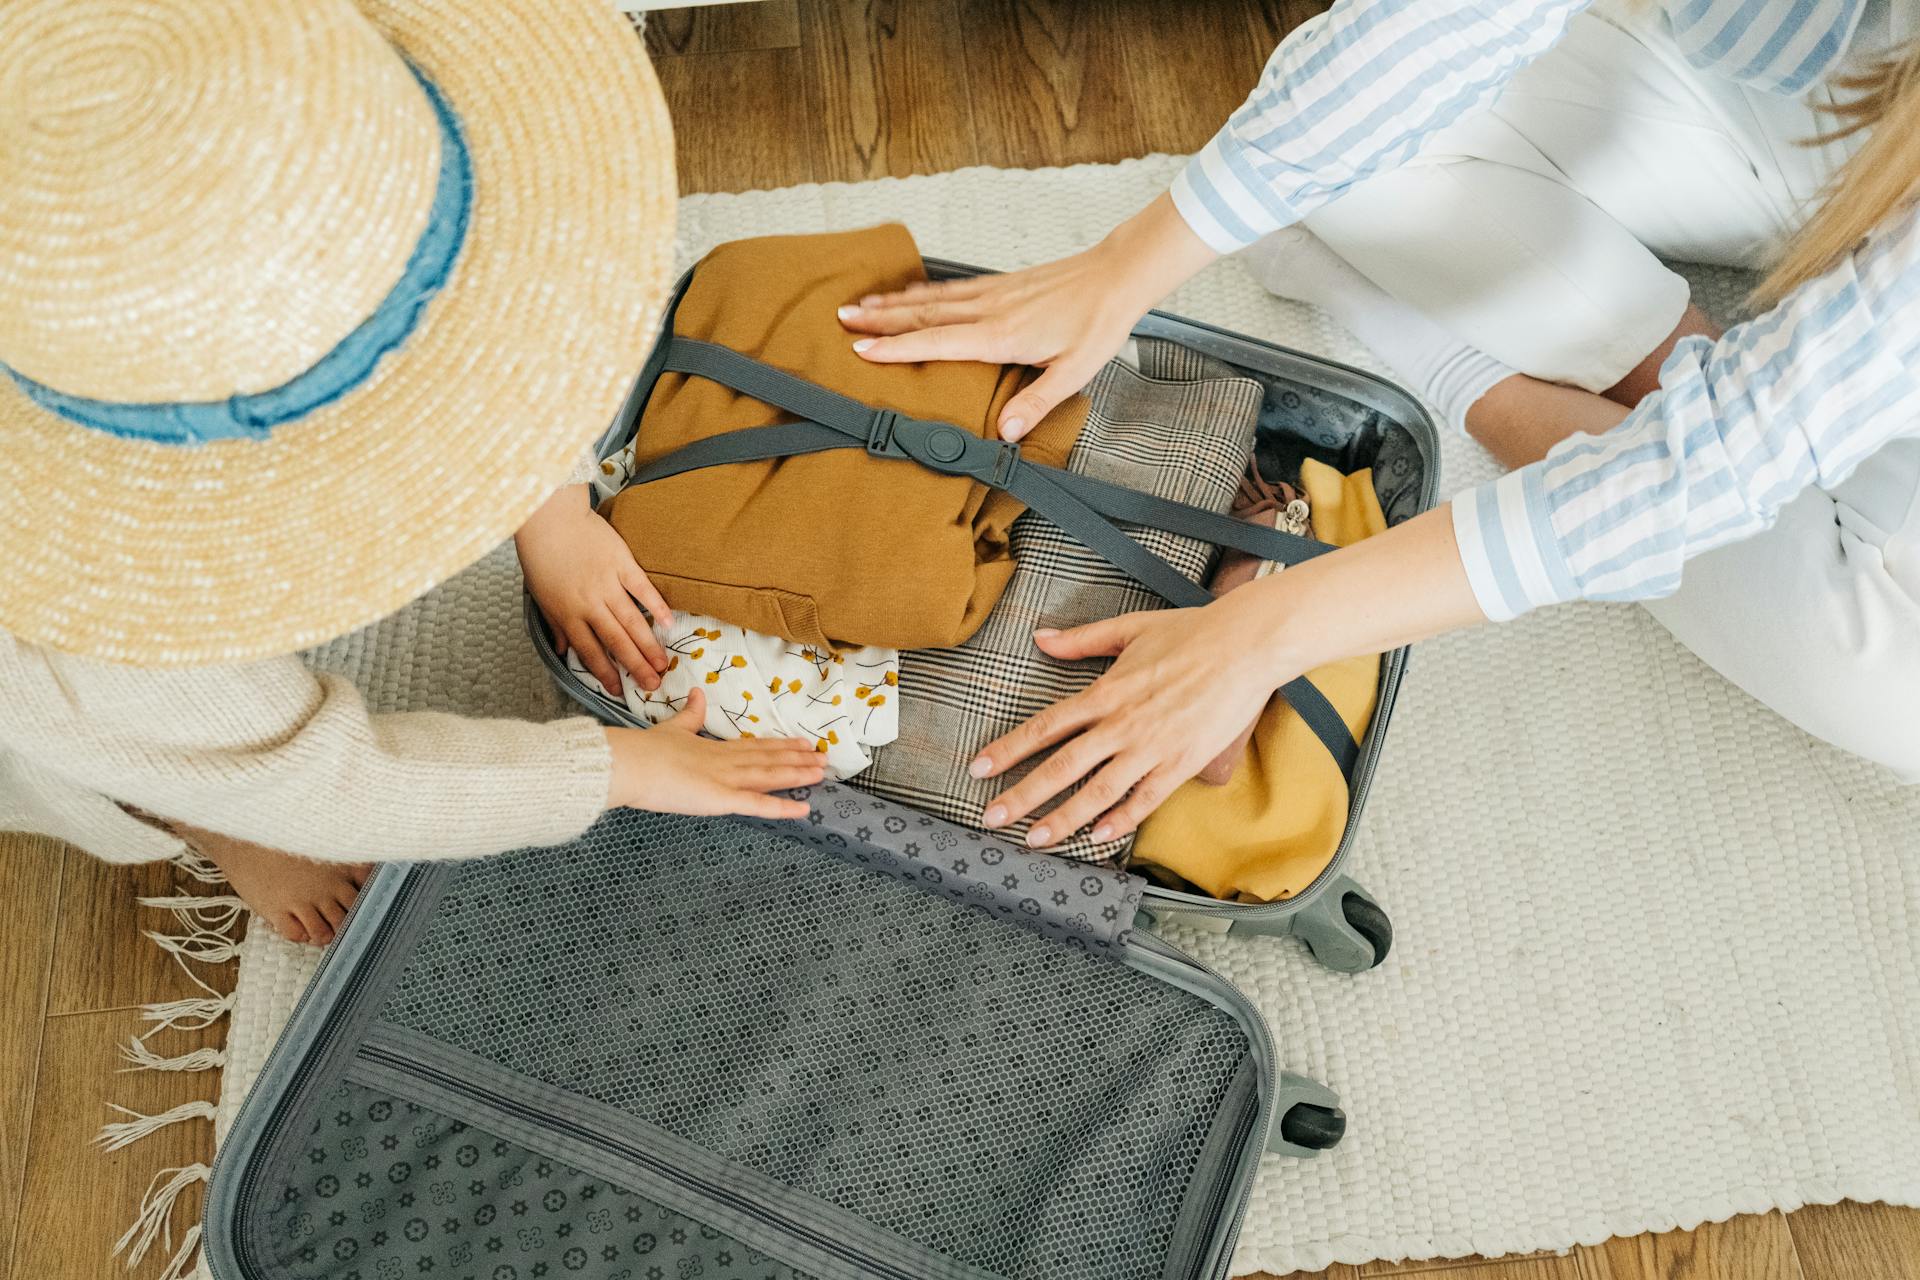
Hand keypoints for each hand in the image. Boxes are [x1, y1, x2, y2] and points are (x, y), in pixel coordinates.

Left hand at [517, 484, 671, 695]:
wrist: (549, 518)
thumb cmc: (541, 557)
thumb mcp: (541, 596)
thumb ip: (556, 625)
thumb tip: (563, 652)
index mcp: (567, 614)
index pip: (589, 651)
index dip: (605, 673)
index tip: (619, 691)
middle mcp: (589, 604)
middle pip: (616, 642)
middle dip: (635, 667)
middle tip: (653, 685)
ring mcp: (607, 584)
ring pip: (632, 621)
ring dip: (648, 646)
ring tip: (663, 664)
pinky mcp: (622, 564)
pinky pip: (642, 589)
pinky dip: (656, 606)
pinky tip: (669, 623)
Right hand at [605, 688, 823, 819]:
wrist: (630, 763)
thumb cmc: (645, 750)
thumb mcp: (672, 728)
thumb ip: (689, 715)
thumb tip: (698, 693)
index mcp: (714, 748)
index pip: (755, 746)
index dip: (780, 745)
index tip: (803, 743)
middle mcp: (726, 762)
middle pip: (769, 759)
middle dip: (797, 759)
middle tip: (824, 757)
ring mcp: (726, 779)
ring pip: (769, 776)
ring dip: (797, 775)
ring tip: (822, 772)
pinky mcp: (721, 799)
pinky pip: (757, 805)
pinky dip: (782, 808)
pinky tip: (804, 809)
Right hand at [838, 193, 1217, 438]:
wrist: (1118, 276)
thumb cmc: (1099, 323)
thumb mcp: (1075, 371)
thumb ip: (1037, 401)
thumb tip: (1005, 433)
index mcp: (1000, 335)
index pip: (936, 342)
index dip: (896, 347)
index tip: (861, 350)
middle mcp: (989, 310)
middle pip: (922, 315)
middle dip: (879, 319)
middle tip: (840, 319)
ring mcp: (992, 294)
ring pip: (932, 298)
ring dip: (893, 302)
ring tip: (861, 305)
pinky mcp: (1001, 285)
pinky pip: (951, 289)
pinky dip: (923, 291)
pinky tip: (911, 292)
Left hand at [972, 589, 1292, 847]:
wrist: (1247, 645)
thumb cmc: (1191, 632)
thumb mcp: (1128, 629)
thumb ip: (1081, 640)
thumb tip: (1040, 638)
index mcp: (1105, 692)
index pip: (1045, 726)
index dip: (1009, 749)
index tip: (979, 769)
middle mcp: (1122, 725)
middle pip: (1062, 767)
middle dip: (1022, 796)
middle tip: (991, 819)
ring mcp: (1152, 747)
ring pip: (1099, 792)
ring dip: (1063, 819)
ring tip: (1035, 839)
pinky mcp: (1182, 763)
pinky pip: (1146, 799)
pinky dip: (1120, 821)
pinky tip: (1098, 837)